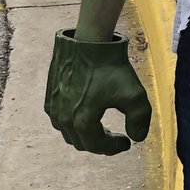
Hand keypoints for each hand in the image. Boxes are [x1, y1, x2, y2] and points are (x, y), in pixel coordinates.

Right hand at [45, 29, 151, 154]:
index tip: (127, 143)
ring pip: (69, 132)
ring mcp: (54, 107)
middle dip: (101, 143)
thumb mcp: (134, 95)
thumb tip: (137, 138)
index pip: (98, 146)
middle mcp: (63, 118)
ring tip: (102, 128)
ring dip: (86, 135)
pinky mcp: (50, 95)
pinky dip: (73, 124)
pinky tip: (86, 115)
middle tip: (116, 137)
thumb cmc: (111, 68)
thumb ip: (139, 121)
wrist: (90, 41)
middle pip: (83, 142)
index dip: (114, 148)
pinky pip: (59, 119)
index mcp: (82, 121)